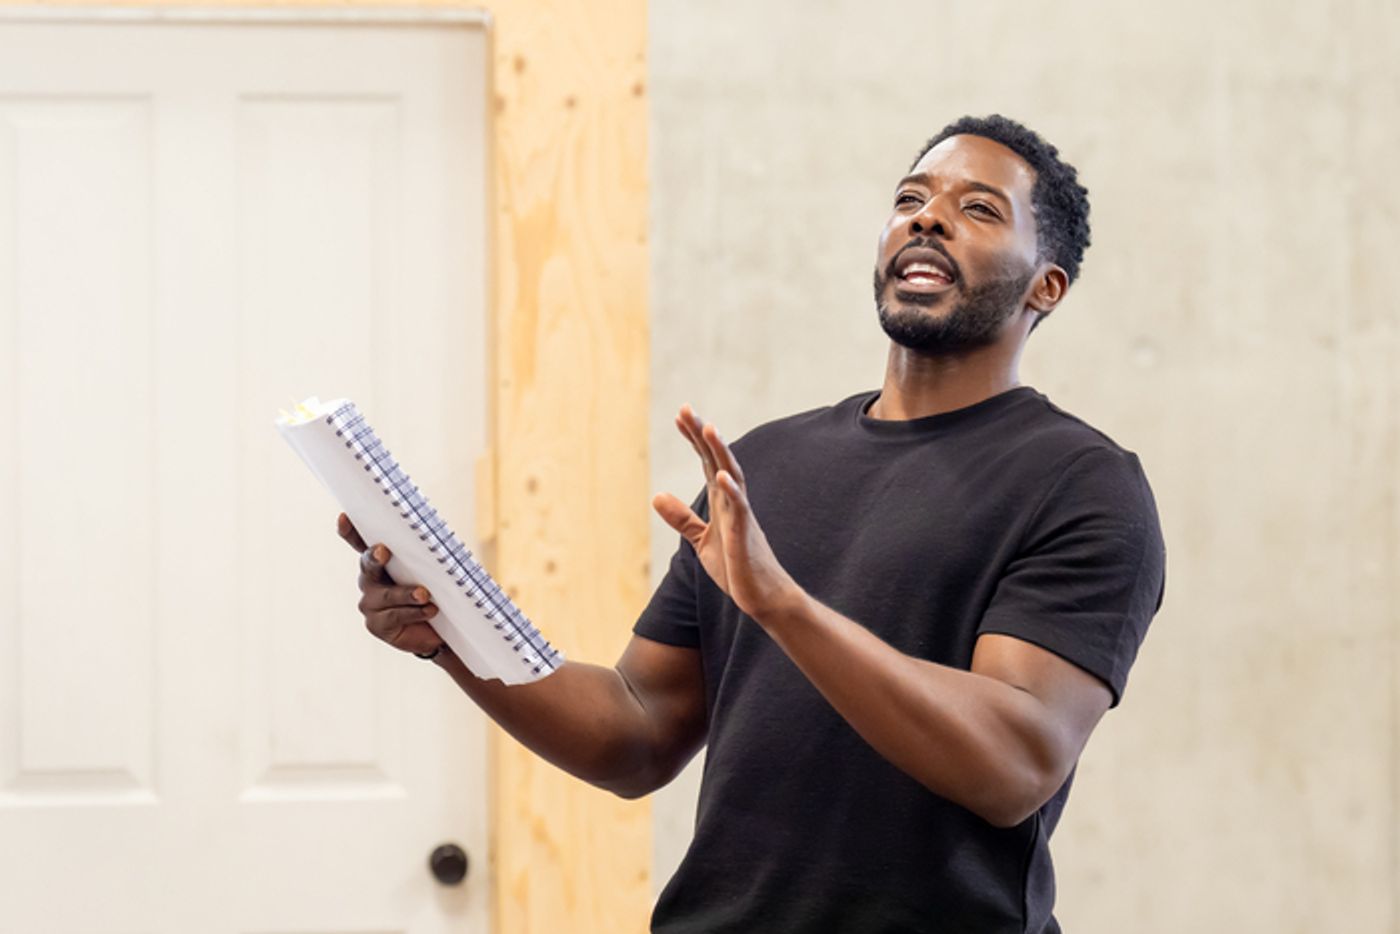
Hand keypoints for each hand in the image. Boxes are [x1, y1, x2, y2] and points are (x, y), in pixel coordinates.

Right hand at [337, 513, 444, 655]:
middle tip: (383, 551)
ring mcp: (370, 603)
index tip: (345, 518)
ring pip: (385, 594)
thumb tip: (436, 539)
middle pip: (368, 565)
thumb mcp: (434, 572)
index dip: (351, 531)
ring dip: (405, 593)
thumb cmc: (436, 593)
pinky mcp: (376, 625)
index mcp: (380, 562)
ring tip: (424, 594)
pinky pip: (394, 616)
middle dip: (374, 557)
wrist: (440, 630)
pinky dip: (414, 612)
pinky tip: (430, 610)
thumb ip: (427, 557)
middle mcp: (370, 580)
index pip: (362, 543)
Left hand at [652, 406, 804, 622]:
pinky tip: (722, 475)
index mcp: (721, 501)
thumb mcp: (701, 540)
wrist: (761, 596)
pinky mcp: (746, 534)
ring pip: (732, 475)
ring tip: (708, 428)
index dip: (694, 439)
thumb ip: (683, 518)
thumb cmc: (736, 566)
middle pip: (717, 459)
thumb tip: (657, 496)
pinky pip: (739, 508)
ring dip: (720, 452)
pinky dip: (731, 491)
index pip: (706, 462)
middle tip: (686, 409)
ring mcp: (741, 515)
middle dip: (702, 435)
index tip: (680, 416)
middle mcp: (732, 501)